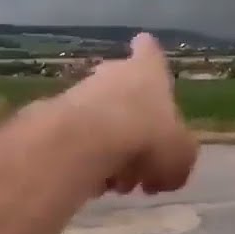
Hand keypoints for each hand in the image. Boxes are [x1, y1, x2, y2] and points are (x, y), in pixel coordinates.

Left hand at [59, 32, 197, 195]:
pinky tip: (94, 183)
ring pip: (100, 118)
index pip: (149, 50)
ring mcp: (80, 93)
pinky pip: (78, 139)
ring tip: (118, 181)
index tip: (145, 56)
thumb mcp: (180, 155)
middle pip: (122, 88)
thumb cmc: (148, 136)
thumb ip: (178, 160)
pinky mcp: (54, 119)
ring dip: (109, 146)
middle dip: (132, 120)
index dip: (148, 54)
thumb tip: (169, 172)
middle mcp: (113, 73)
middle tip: (141, 157)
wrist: (87, 142)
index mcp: (148, 71)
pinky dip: (86, 158)